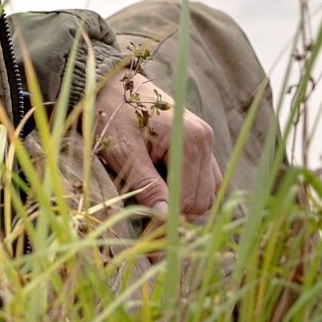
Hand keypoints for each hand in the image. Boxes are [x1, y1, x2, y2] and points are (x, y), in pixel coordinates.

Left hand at [95, 70, 220, 219]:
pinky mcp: (201, 143)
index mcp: (189, 139)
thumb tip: (164, 219)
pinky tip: (164, 186)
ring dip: (185, 203)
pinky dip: (189, 190)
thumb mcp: (124, 152)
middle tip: (146, 218)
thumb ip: (146, 185)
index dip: (167, 220)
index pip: (188, 199)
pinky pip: (206, 179)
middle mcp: (204, 139)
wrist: (112, 85)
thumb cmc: (113, 115)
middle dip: (177, 213)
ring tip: (155, 198)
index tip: (146, 236)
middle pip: (203, 200)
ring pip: (208, 192)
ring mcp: (206, 140)